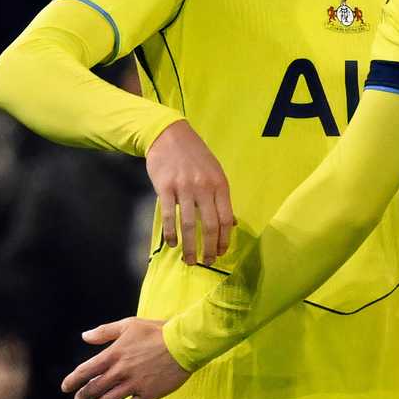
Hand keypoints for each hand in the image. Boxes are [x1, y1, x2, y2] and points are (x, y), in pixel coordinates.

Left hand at [62, 318, 190, 398]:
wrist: (184, 343)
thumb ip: (104, 332)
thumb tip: (84, 336)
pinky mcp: (147, 394)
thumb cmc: (158, 332)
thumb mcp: (129, 325)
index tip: (66, 387)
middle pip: (94, 389)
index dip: (72, 380)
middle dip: (82, 397)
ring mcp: (134, 384)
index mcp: (115, 354)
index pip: (86, 371)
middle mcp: (121, 371)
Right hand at [147, 121, 233, 264]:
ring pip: (189, 225)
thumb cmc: (195, 156)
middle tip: (207, 262)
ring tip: (190, 260)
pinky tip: (172, 244)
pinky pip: (169, 216)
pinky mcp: (165, 187)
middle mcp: (204, 187)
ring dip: (190, 247)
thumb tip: (233, 223)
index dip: (224, 239)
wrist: (170, 135)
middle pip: (209, 225)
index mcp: (220, 185)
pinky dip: (171, 233)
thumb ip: (222, 197)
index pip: (226, 219)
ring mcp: (184, 187)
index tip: (221, 253)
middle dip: (209, 248)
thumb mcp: (215, 172)